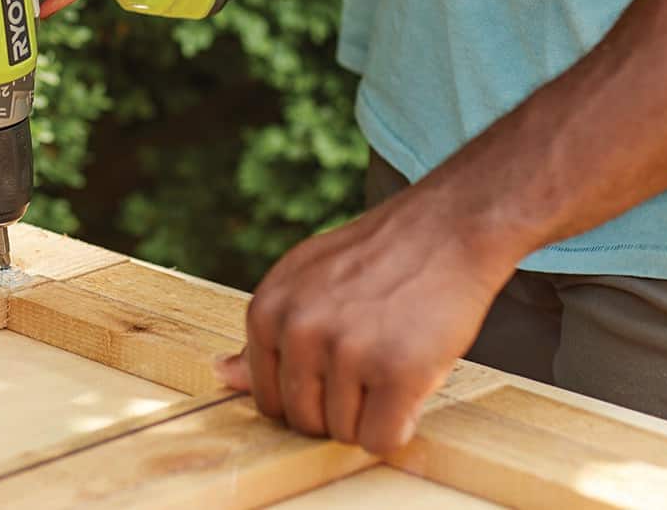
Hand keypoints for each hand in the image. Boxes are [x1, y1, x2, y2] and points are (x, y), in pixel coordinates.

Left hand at [215, 190, 515, 454]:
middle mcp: (299, 330)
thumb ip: (269, 334)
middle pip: (304, 422)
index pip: (268, 399)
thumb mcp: (304, 282)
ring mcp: (347, 351)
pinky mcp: (397, 371)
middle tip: (372, 366)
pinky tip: (412, 386)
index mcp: (267, 310)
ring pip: (345, 434)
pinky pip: (382, 438)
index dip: (308, 395)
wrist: (447, 228)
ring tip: (394, 362)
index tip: (337, 369)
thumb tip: (220, 374)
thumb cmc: (375, 259)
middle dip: (339, 409)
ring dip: (373, 415)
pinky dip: (400, 426)